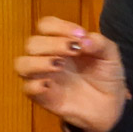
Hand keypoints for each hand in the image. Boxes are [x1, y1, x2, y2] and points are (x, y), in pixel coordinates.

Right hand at [14, 17, 130, 131]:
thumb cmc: (105, 76)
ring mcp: (43, 77)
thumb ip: (100, 43)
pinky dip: (35, 85)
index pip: (46, 26)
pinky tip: (50, 84)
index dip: (59, 26)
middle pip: (33, 43)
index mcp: (61, 43)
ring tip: (59, 65)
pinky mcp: (43, 97)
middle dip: (52, 44)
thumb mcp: (110, 56)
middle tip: (74, 50)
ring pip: (22, 64)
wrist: (110, 105)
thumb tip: (84, 39)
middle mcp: (47, 57)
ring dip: (38, 62)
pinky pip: (27, 89)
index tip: (80, 35)